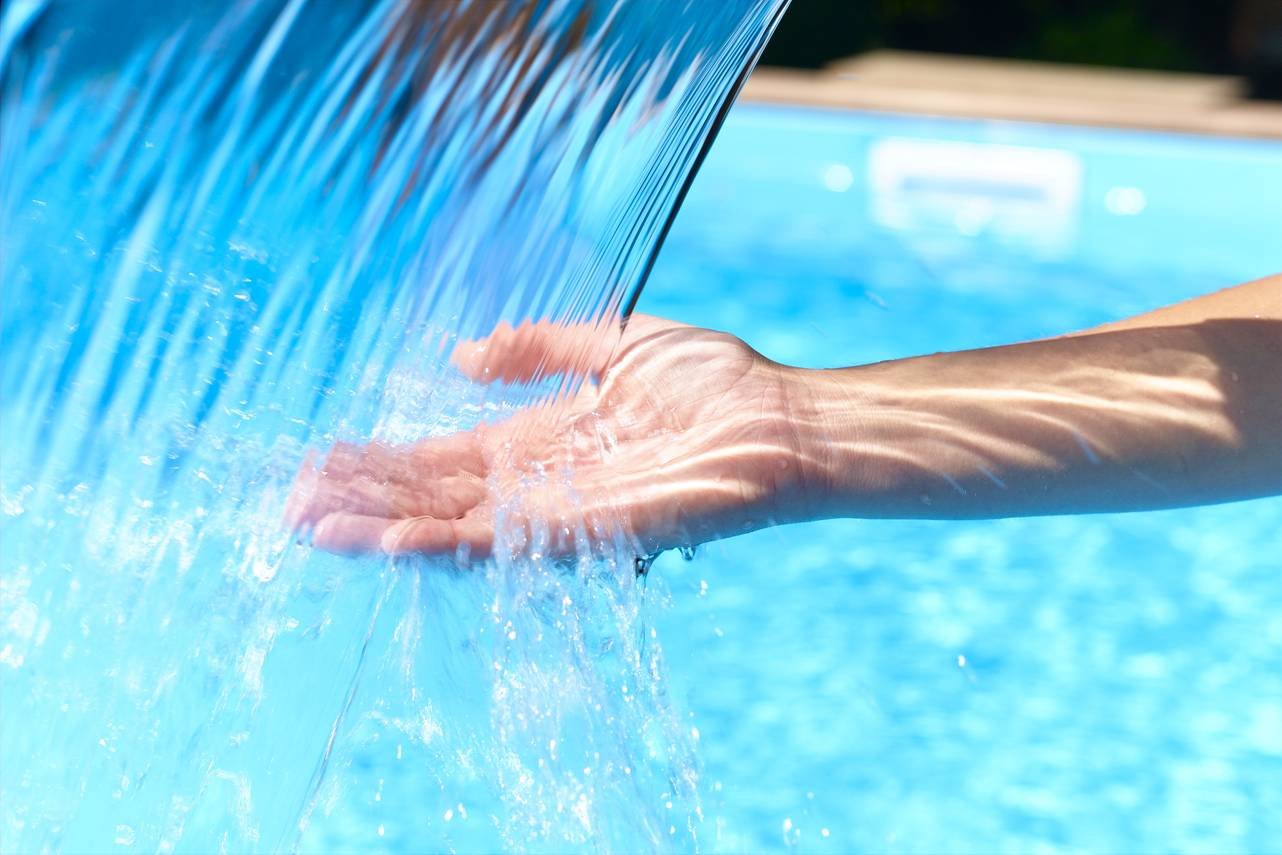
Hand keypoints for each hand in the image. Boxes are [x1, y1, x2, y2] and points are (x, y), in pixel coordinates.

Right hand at [285, 315, 814, 559]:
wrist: (782, 421)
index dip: (385, 459)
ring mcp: (559, 515)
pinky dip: (441, 541)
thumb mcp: (615, 344)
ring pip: (452, 524)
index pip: (446, 457)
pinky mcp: (586, 535)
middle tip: (290, 502)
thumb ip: (538, 347)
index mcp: (543, 440)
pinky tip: (387, 538)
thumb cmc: (716, 383)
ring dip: (381, 525)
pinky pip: (503, 543)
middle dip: (364, 497)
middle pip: (434, 494)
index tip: (324, 458)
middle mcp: (541, 486)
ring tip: (313, 526)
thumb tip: (461, 354)